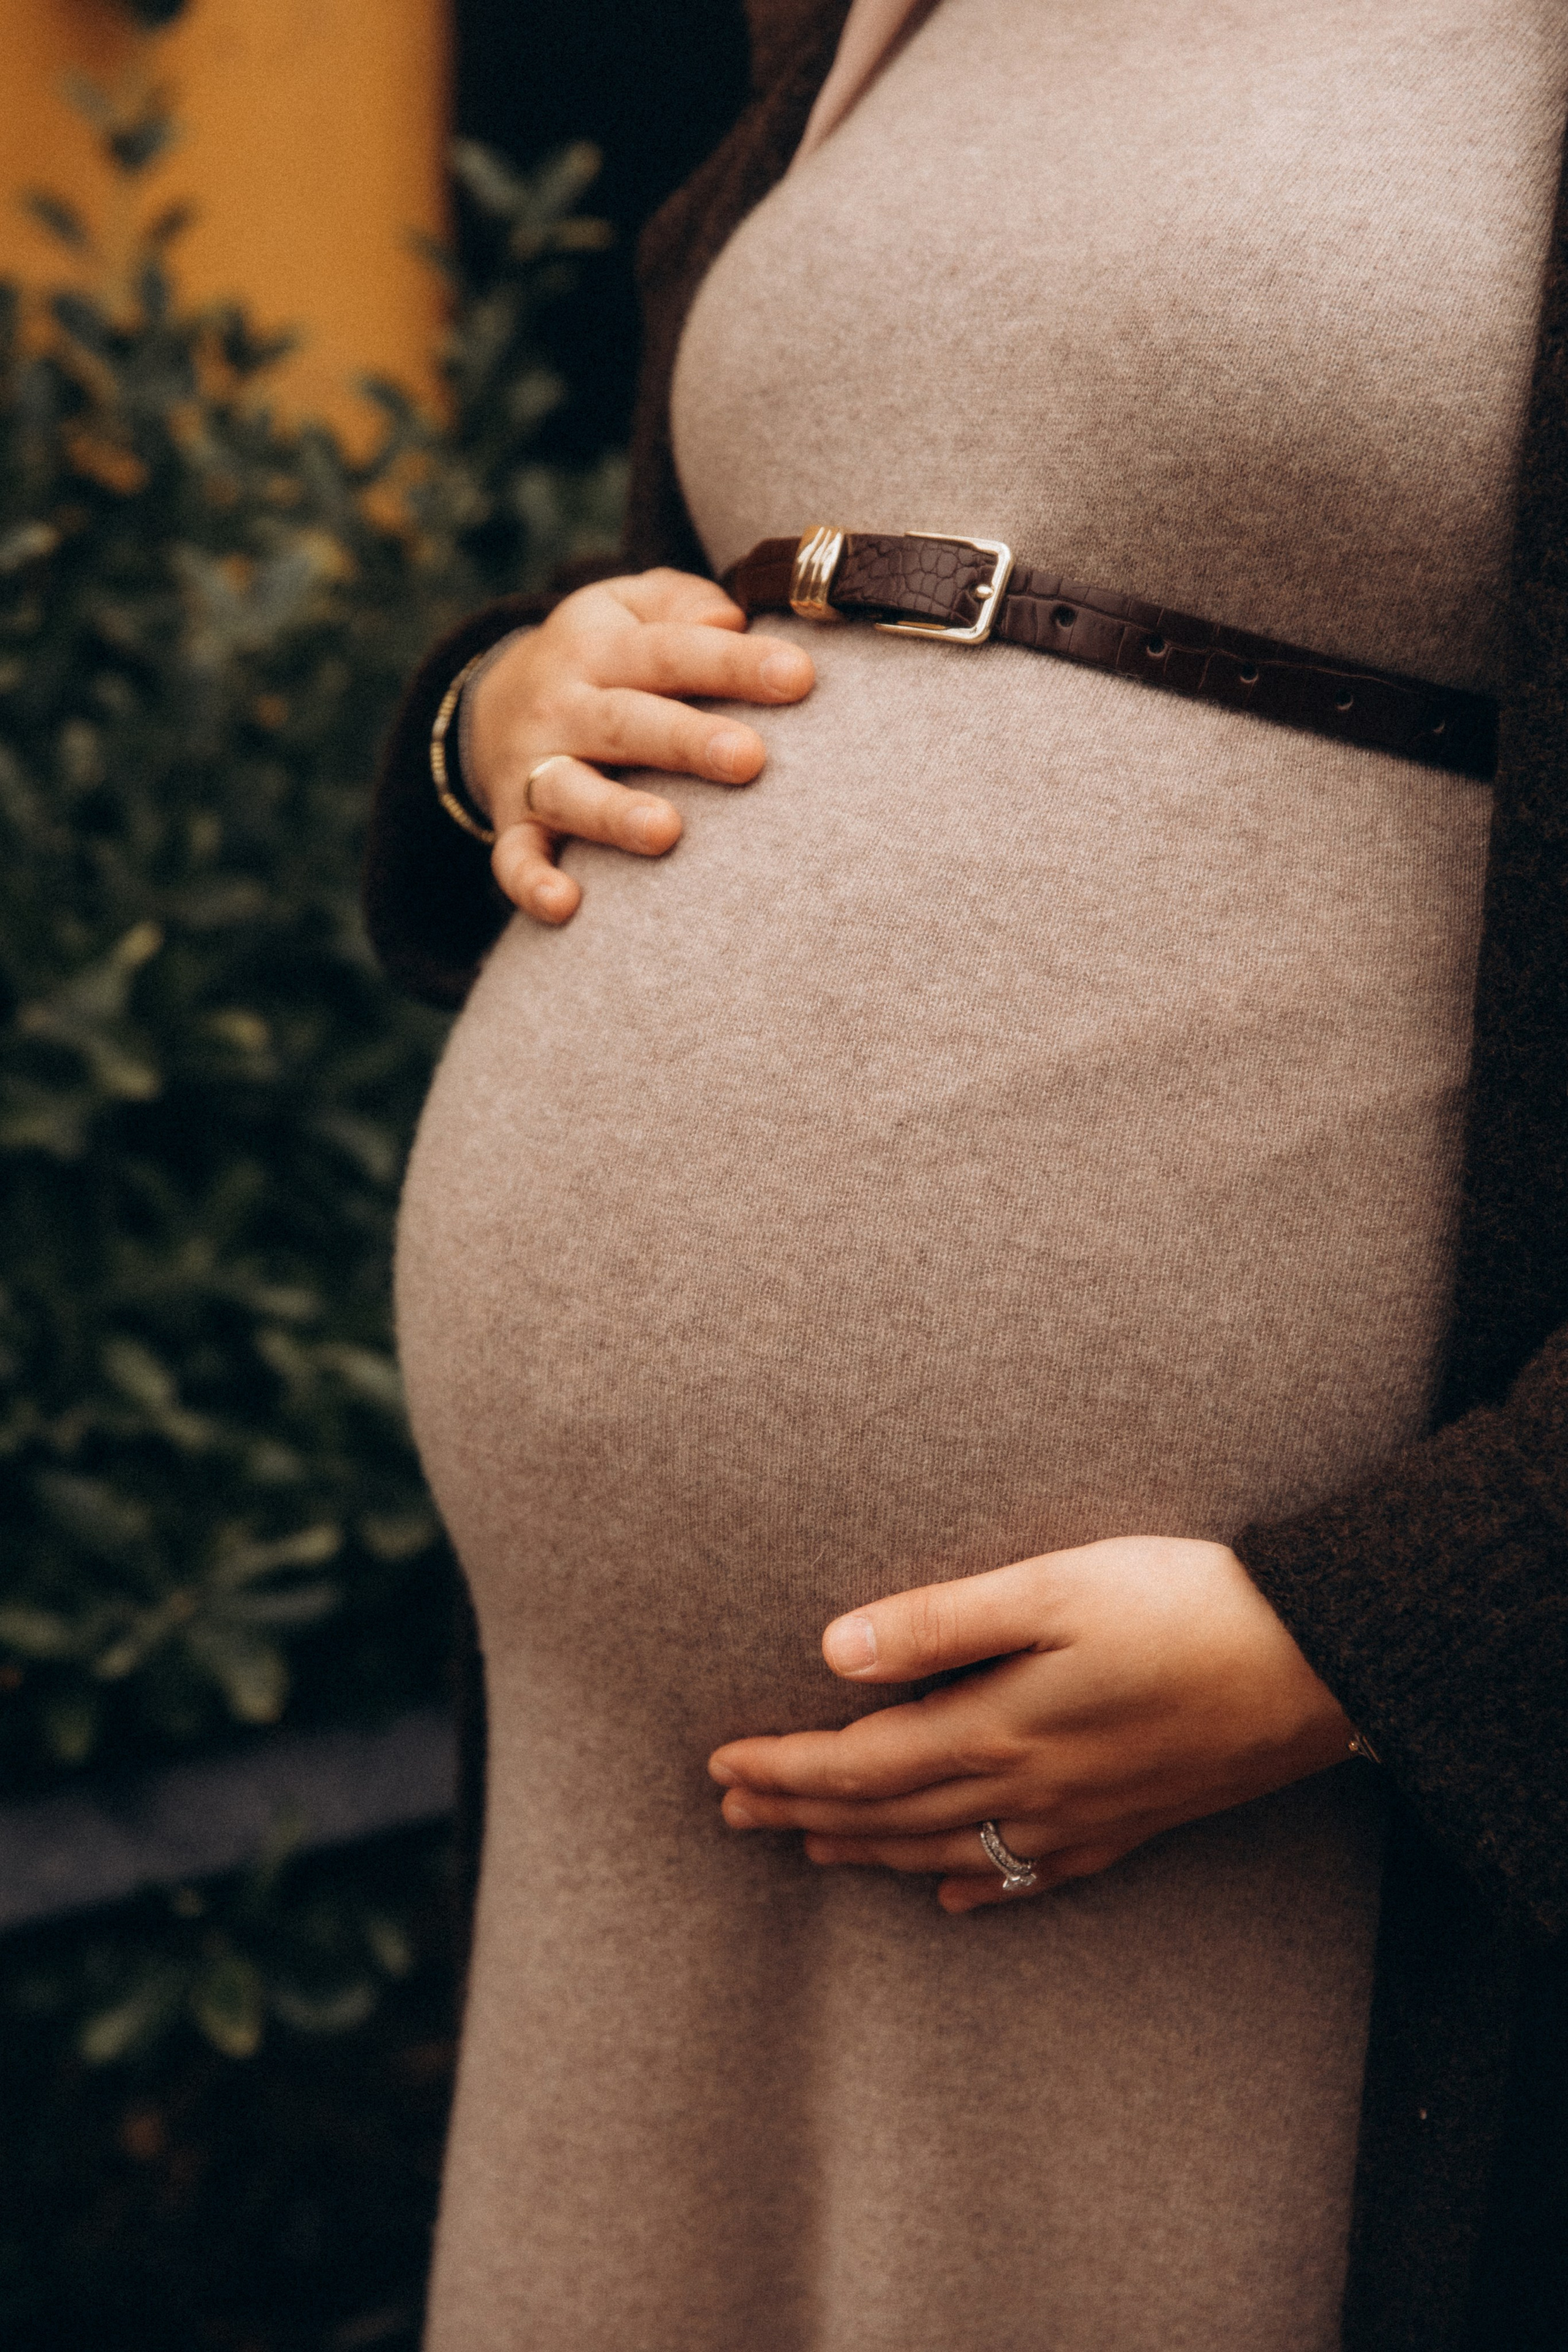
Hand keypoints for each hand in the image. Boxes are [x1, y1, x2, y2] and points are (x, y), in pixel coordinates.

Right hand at [463, 567, 813, 923]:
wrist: (490, 702)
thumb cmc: (600, 658)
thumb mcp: (627, 606)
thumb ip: (681, 603)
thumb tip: (733, 618)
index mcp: (601, 647)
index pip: (673, 651)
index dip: (734, 663)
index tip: (799, 676)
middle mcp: (563, 706)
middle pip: (627, 722)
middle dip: (686, 741)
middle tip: (749, 758)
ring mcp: (533, 767)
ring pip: (571, 792)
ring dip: (615, 814)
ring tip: (666, 832)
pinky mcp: (513, 823)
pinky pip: (514, 857)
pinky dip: (531, 882)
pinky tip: (566, 905)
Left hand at [708, 1537, 1354, 1911]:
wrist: (1317, 1661)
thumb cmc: (1182, 1603)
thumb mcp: (1053, 1587)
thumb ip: (942, 1621)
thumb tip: (835, 1652)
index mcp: (1000, 1727)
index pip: (860, 1763)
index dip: (785, 1768)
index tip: (722, 1768)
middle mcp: (1030, 1789)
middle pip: (890, 1814)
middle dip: (804, 1813)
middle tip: (735, 1815)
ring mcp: (1083, 1818)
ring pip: (947, 1849)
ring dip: (868, 1850)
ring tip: (810, 1846)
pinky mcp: (1132, 1824)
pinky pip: (1031, 1875)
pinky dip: (976, 1886)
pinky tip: (949, 1895)